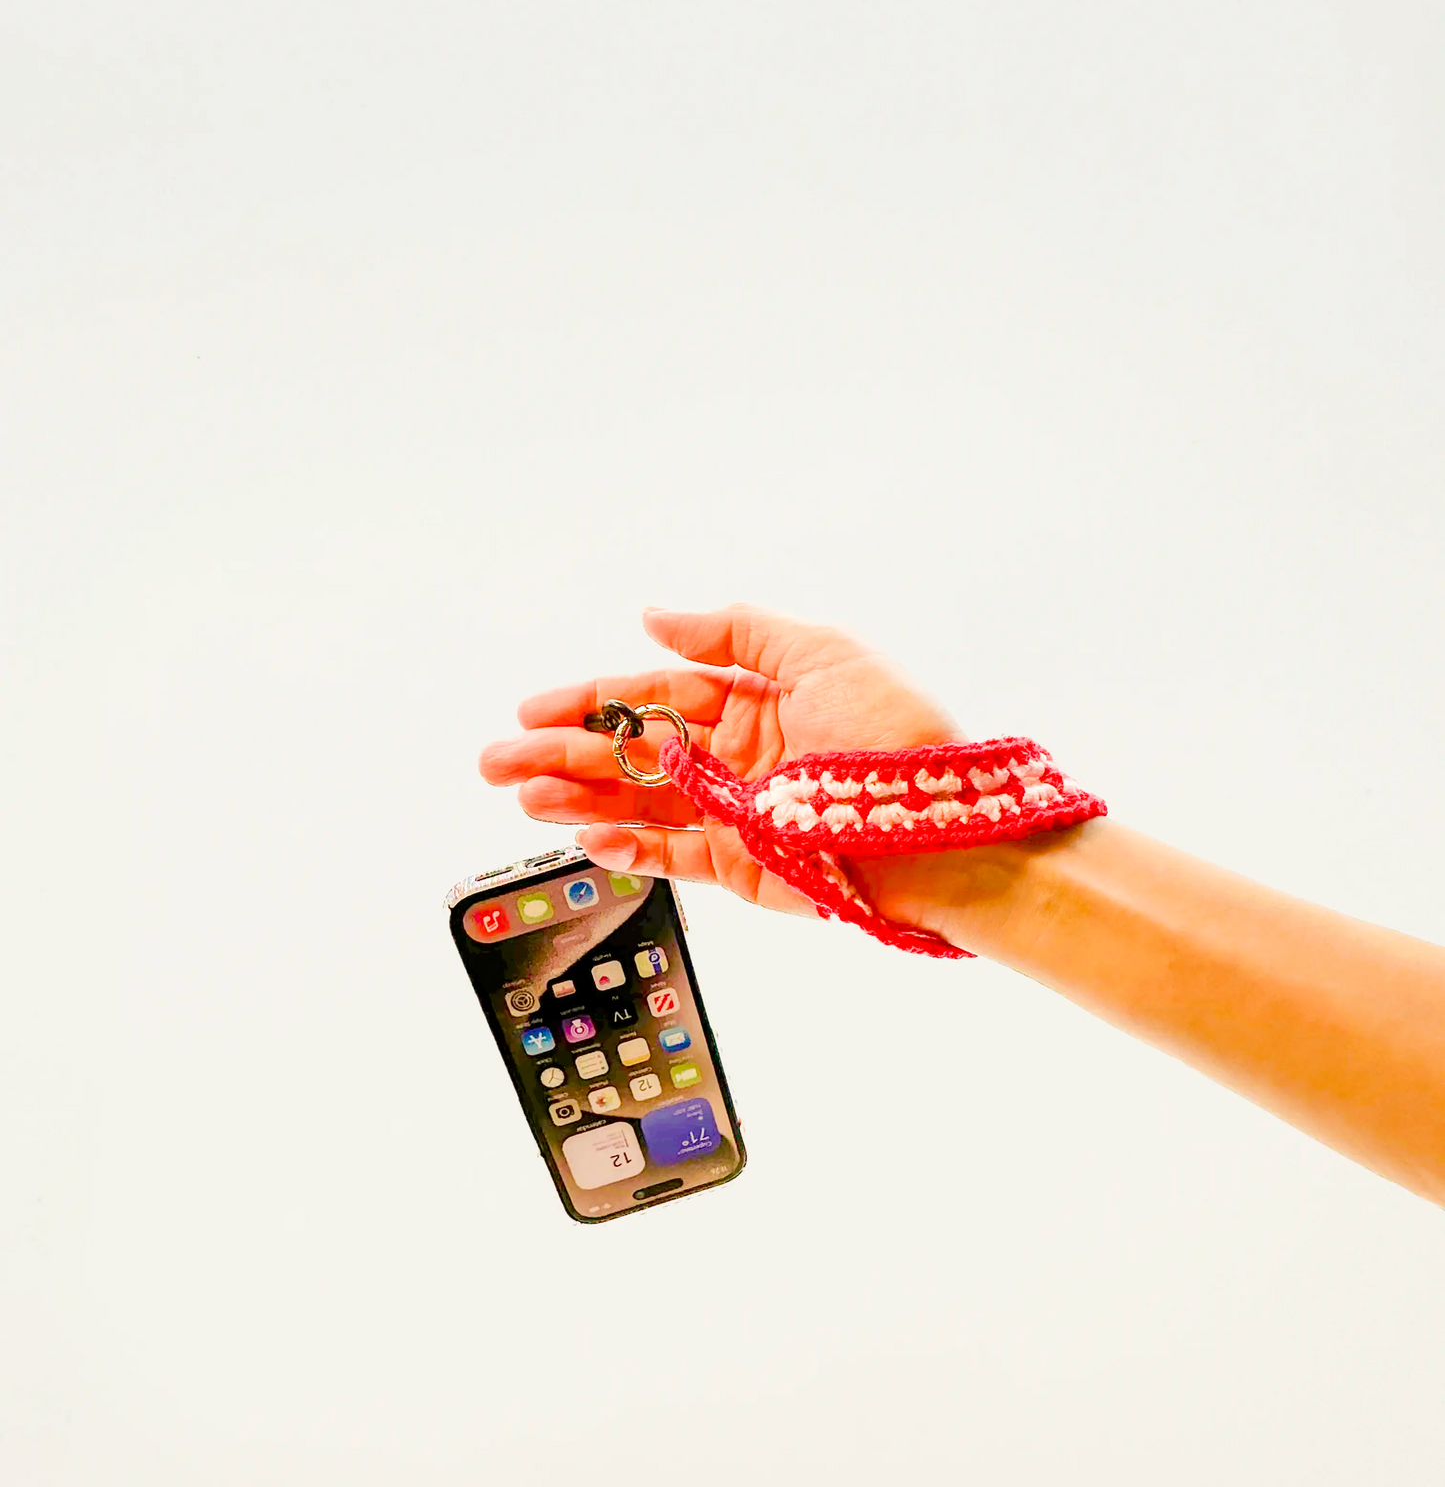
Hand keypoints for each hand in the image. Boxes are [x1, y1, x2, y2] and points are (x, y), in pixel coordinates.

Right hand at [479, 604, 956, 916]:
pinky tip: (585, 835)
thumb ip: (735, 631)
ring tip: (523, 796)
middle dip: (563, 753)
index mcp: (760, 701)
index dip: (594, 699)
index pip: (657, 695)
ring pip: (638, 805)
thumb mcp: (823, 651)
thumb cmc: (898, 738)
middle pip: (633, 752)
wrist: (940, 832)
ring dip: (578, 800)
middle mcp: (742, 758)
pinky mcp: (744, 869)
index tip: (537, 708)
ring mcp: (737, 814)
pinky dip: (626, 848)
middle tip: (499, 758)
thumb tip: (656, 617)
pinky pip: (671, 856)